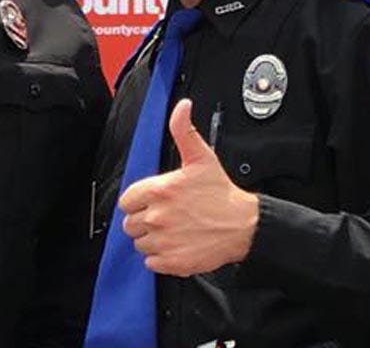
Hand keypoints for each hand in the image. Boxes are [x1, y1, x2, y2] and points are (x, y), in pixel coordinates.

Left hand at [118, 99, 258, 276]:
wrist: (243, 225)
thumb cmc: (221, 193)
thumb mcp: (201, 157)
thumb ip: (183, 131)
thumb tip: (182, 108)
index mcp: (158, 191)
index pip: (126, 201)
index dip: (138, 202)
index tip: (153, 202)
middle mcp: (157, 217)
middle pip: (130, 224)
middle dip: (144, 220)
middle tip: (165, 216)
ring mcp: (164, 241)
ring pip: (140, 244)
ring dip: (152, 239)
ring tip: (172, 230)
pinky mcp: (172, 261)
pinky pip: (151, 262)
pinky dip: (160, 257)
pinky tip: (175, 245)